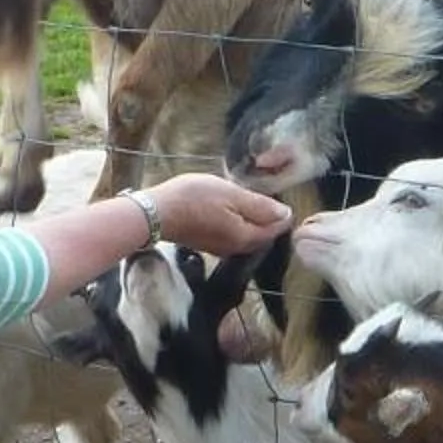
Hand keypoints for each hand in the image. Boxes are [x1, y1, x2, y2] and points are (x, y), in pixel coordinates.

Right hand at [147, 173, 292, 255]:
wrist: (156, 213)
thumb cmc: (194, 199)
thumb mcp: (231, 195)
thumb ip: (260, 206)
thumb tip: (286, 214)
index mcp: (246, 236)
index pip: (275, 229)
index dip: (282, 214)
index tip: (281, 198)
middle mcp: (236, 248)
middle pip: (261, 235)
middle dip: (268, 219)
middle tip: (268, 198)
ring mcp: (219, 248)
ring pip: (245, 235)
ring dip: (251, 220)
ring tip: (248, 201)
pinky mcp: (206, 243)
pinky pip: (230, 234)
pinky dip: (235, 223)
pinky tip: (228, 210)